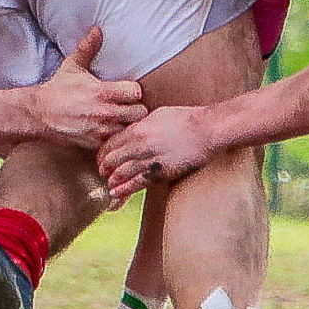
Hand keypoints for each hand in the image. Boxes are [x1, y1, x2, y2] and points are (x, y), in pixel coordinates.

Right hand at [28, 27, 147, 147]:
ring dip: (127, 125)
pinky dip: (115, 139)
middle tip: (128, 108)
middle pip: (139, 113)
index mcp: (102, 91)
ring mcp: (100, 130)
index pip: (136, 92)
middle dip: (135, 109)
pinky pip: (115, 143)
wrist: (38, 114)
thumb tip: (97, 30)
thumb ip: (87, 48)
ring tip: (121, 121)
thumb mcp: (72, 66)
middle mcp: (104, 112)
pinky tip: (110, 132)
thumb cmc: (58, 89)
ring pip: (130, 130)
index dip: (134, 92)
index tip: (127, 92)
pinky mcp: (94, 144)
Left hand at [98, 105, 215, 202]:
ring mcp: (149, 160)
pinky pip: (136, 184)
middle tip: (103, 173)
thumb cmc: (186, 119)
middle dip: (104, 168)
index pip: (110, 144)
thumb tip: (132, 131)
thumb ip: (141, 125)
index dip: (102, 154)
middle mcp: (140, 145)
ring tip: (109, 185)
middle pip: (111, 160)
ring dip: (111, 181)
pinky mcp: (160, 173)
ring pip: (120, 174)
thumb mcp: (158, 115)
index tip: (102, 159)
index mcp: (138, 129)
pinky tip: (115, 193)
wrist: (207, 130)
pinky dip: (123, 190)